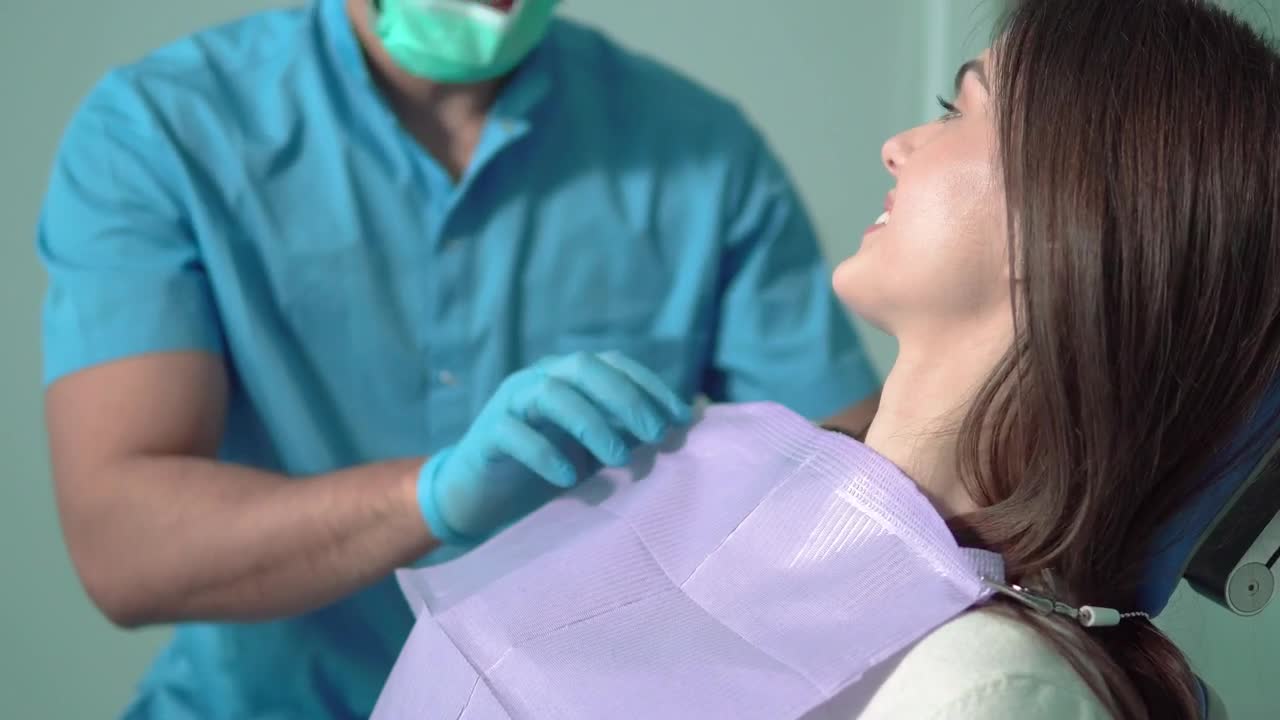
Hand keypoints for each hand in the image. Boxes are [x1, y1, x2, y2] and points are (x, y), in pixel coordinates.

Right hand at [417, 350, 691, 544]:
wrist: (480, 497)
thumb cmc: (547, 469)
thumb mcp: (597, 449)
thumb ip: (633, 431)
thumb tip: (693, 418)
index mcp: (568, 378)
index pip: (614, 365)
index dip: (650, 386)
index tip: (682, 419)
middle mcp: (539, 380)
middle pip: (583, 367)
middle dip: (625, 397)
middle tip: (656, 434)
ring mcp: (510, 404)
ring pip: (551, 394)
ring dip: (591, 423)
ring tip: (618, 458)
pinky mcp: (487, 435)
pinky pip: (515, 433)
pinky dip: (545, 453)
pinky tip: (568, 478)